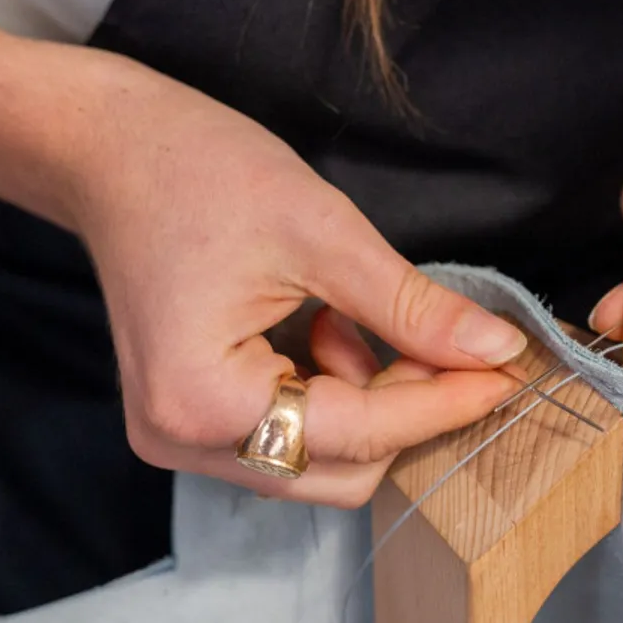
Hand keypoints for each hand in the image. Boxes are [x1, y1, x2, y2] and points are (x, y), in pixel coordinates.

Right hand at [68, 61, 526, 507]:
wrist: (111, 152)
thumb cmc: (197, 172)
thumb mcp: (321, 230)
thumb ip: (410, 307)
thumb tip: (496, 352)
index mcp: (203, 402)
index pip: (358, 434)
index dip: (444, 403)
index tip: (510, 373)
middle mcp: (182, 442)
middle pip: (340, 471)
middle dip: (403, 409)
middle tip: (442, 341)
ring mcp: (179, 438)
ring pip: (319, 459)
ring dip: (365, 400)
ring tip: (350, 314)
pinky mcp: (188, 420)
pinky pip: (288, 434)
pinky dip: (329, 392)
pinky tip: (323, 325)